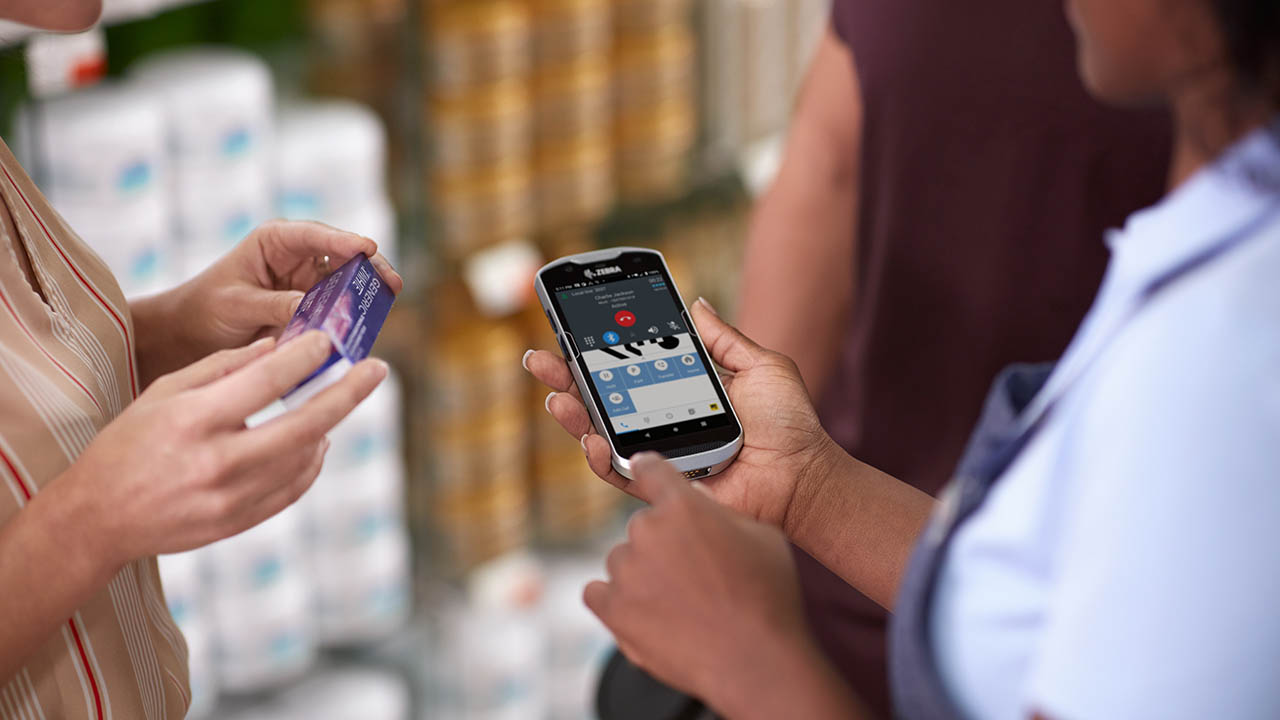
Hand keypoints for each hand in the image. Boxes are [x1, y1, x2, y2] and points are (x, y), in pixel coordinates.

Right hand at [56, 331, 386, 566]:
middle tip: (378, 368)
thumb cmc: (129, 444)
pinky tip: (318, 441)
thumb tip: (279, 345)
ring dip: (331, 426)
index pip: (265, 381)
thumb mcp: (164, 392)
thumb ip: (222, 368)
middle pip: (304, 424)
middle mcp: (217, 462)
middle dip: (348, 393)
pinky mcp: (239, 523)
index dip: (305, 357)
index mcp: (194, 421)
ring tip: (340, 400)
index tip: (331, 340)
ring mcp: (231, 498)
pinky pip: (294, 489)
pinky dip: (313, 462)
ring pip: (306, 457)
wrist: (98, 519)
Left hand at [134, 220, 403, 384]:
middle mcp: (299, 256)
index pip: (315, 235)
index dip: (344, 241)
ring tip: (385, 304)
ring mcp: (310, 282)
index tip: (367, 248)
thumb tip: (314, 310)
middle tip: (391, 284)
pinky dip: (353, 316)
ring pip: (348, 283)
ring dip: (365, 294)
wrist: (191, 335)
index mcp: (276, 241)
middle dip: (368, 268)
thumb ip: (276, 305)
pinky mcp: (315, 307)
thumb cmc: (207, 308)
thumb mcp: (238, 305)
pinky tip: (368, 325)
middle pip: (344, 256)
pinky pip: (340, 308)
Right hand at [524, 297, 842, 528]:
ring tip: (556, 398)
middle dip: (564, 380)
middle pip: (599, 399)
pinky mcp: (663, 485)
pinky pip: (622, 475)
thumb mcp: (759, 366)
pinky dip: (602, 458)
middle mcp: (659, 422)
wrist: (803, 476)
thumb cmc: (789, 425)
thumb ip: (722, 338)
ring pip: (599, 436)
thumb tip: (695, 301)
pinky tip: (591, 440)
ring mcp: (658, 454)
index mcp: (676, 390)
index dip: (593, 351)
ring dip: (572, 417)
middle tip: (537, 362)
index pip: (625, 368)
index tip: (566, 329)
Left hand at [587, 454, 855, 718]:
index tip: (642, 468)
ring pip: (622, 560)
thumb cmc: (767, 597)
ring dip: (641, 574)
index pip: (650, 469)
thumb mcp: (761, 535)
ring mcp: (626, 571)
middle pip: (642, 525)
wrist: (755, 660)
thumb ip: (721, 512)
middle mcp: (647, 530)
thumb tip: (696, 502)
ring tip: (679, 602)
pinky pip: (597, 593)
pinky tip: (643, 612)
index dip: (648, 469)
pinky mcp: (613, 610)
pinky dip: (615, 600)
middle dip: (663, 542)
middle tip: (693, 573)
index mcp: (682, 504)